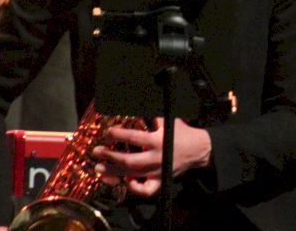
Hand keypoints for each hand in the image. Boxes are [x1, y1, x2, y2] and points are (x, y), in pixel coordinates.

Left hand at [91, 118, 210, 196]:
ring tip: (99, 169)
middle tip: (96, 152)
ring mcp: (157, 171)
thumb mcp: (169, 120)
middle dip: (109, 156)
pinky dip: (134, 188)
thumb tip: (136, 106)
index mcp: (157, 141)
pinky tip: (126, 181)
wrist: (199, 150)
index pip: (133, 137)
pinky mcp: (160, 180)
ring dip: (113, 172)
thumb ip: (153, 115)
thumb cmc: (183, 133)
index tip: (107, 132)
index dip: (118, 134)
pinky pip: (145, 189)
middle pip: (127, 160)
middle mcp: (155, 158)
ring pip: (131, 175)